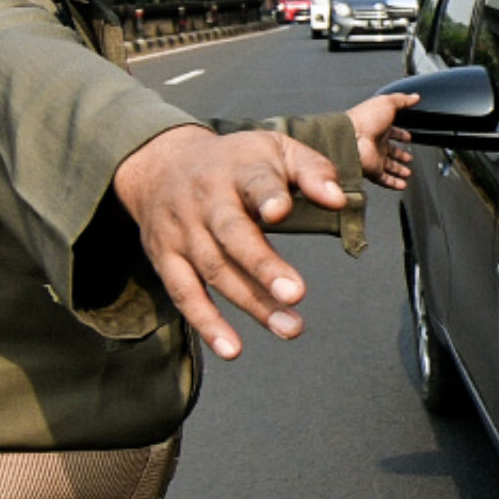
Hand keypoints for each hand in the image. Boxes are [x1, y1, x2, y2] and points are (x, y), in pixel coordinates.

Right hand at [112, 125, 349, 357]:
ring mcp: (182, 232)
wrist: (160, 163)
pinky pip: (184, 294)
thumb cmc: (235, 161)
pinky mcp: (165, 259)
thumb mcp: (275, 149)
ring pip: (215, 269)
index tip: (281, 211)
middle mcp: (205, 200)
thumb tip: (338, 200)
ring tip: (289, 328)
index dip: (267, 196)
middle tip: (296, 293)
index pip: (253, 181)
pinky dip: (206, 323)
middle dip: (262, 265)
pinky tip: (232, 349)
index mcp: (237, 168)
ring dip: (251, 303)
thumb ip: (311, 171)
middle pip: (231, 234)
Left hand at [346, 90, 421, 188]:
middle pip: (391, 150)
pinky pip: (385, 179)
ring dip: (399, 170)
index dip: (402, 134)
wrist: (351, 137)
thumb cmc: (364, 119)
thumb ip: (403, 100)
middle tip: (409, 158)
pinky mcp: (373, 170)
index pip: (393, 131)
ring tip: (408, 173)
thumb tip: (414, 96)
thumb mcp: (387, 102)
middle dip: (401, 154)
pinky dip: (394, 183)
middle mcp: (375, 142)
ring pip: (388, 166)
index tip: (409, 137)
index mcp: (378, 126)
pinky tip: (402, 184)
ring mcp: (374, 157)